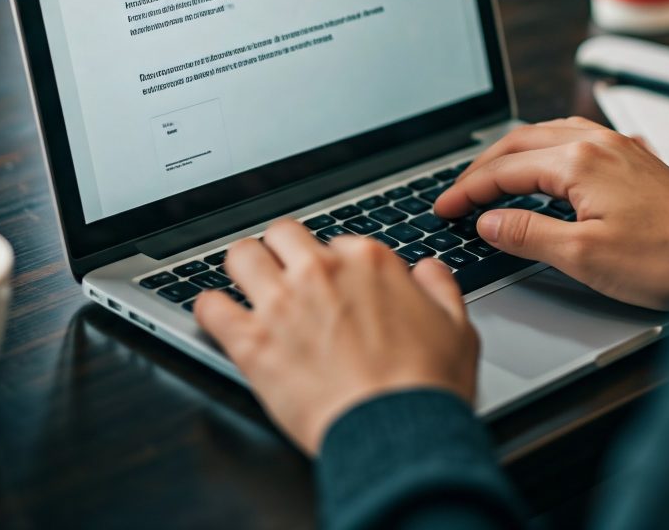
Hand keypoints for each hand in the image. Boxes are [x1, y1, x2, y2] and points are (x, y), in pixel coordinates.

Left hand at [194, 219, 477, 454]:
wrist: (398, 435)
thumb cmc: (427, 387)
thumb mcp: (458, 327)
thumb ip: (439, 288)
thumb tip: (428, 270)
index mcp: (367, 261)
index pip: (335, 242)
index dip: (334, 265)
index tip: (335, 286)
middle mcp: (320, 271)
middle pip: (281, 234)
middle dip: (282, 252)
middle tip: (285, 275)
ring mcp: (282, 303)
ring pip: (241, 255)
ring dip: (243, 268)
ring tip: (247, 284)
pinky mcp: (253, 342)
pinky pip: (211, 308)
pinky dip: (210, 310)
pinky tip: (217, 315)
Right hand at [435, 117, 668, 309]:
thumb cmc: (667, 258)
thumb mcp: (583, 256)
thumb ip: (527, 235)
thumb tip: (488, 223)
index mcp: (577, 162)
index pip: (503, 170)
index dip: (467, 190)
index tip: (444, 207)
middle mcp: (594, 143)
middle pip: (517, 143)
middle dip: (481, 168)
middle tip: (457, 194)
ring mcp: (615, 146)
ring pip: (544, 134)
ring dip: (510, 153)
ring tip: (489, 176)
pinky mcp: (631, 157)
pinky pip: (572, 137)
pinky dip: (542, 149)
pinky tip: (543, 163)